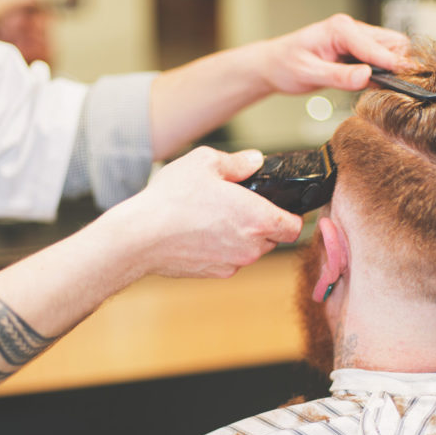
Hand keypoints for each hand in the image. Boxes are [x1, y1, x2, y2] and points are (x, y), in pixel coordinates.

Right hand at [122, 147, 303, 278]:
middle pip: (272, 238)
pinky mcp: (214, 273)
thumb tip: (255, 160)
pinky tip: (200, 232)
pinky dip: (221, 248)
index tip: (279, 207)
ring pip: (249, 250)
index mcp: (259, 218)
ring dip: (241, 236)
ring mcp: (233, 263)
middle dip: (262, 223)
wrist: (140, 237)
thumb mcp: (205, 163)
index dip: (291, 215)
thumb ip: (238, 162)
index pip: (295, 226)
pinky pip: (229, 259)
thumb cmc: (173, 200)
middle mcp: (251, 246)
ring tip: (214, 217)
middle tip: (239, 205)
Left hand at [258, 14, 410, 93]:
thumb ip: (337, 76)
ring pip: (389, 51)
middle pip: (391, 43)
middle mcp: (351, 30)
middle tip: (397, 88)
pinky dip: (382, 73)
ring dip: (391, 69)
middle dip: (397, 64)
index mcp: (340, 29)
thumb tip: (365, 76)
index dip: (392, 64)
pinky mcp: (355, 52)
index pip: (376, 46)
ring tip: (387, 89)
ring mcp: (355, 40)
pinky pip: (379, 60)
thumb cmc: (285, 65)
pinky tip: (378, 87)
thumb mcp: (308, 73)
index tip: (407, 80)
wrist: (274, 66)